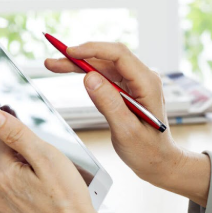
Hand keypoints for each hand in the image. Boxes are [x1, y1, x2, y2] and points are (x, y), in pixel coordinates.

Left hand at [0, 107, 109, 212]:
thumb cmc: (68, 202)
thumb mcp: (47, 157)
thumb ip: (17, 134)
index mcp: (1, 174)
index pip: (1, 140)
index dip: (19, 136)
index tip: (31, 137)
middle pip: (7, 163)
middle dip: (26, 162)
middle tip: (50, 172)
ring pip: (12, 184)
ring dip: (26, 182)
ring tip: (50, 191)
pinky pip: (15, 204)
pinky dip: (28, 201)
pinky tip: (45, 205)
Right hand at [45, 42, 210, 205]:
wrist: (159, 162)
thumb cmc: (148, 151)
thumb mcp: (126, 131)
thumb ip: (109, 103)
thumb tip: (88, 77)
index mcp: (147, 83)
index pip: (118, 55)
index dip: (92, 50)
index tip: (69, 52)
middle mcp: (142, 78)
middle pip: (106, 58)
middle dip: (78, 57)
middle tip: (52, 61)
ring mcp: (134, 82)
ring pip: (102, 65)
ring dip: (77, 64)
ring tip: (53, 65)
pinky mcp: (126, 88)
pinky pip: (103, 74)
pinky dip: (84, 73)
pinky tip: (68, 71)